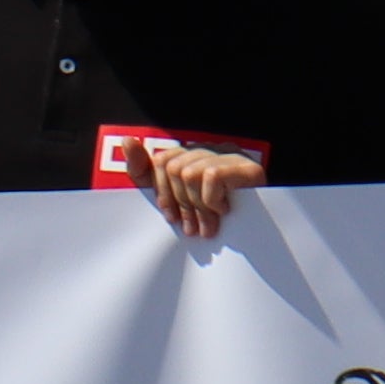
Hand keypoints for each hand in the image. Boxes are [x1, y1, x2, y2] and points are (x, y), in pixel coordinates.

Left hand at [136, 143, 265, 242]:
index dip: (163, 192)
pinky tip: (224, 210)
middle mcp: (212, 149)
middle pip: (174, 168)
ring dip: (198, 207)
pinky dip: (212, 199)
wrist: (255, 242)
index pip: (162, 161)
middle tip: (192, 229)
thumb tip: (129, 141)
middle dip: (182, 204)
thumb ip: (144, 171)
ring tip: (208, 227)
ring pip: (190, 173)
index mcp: (193, 155)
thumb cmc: (208, 220)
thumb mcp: (169, 197)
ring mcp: (231, 155)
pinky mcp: (249, 168)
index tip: (172, 217)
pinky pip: (212, 177)